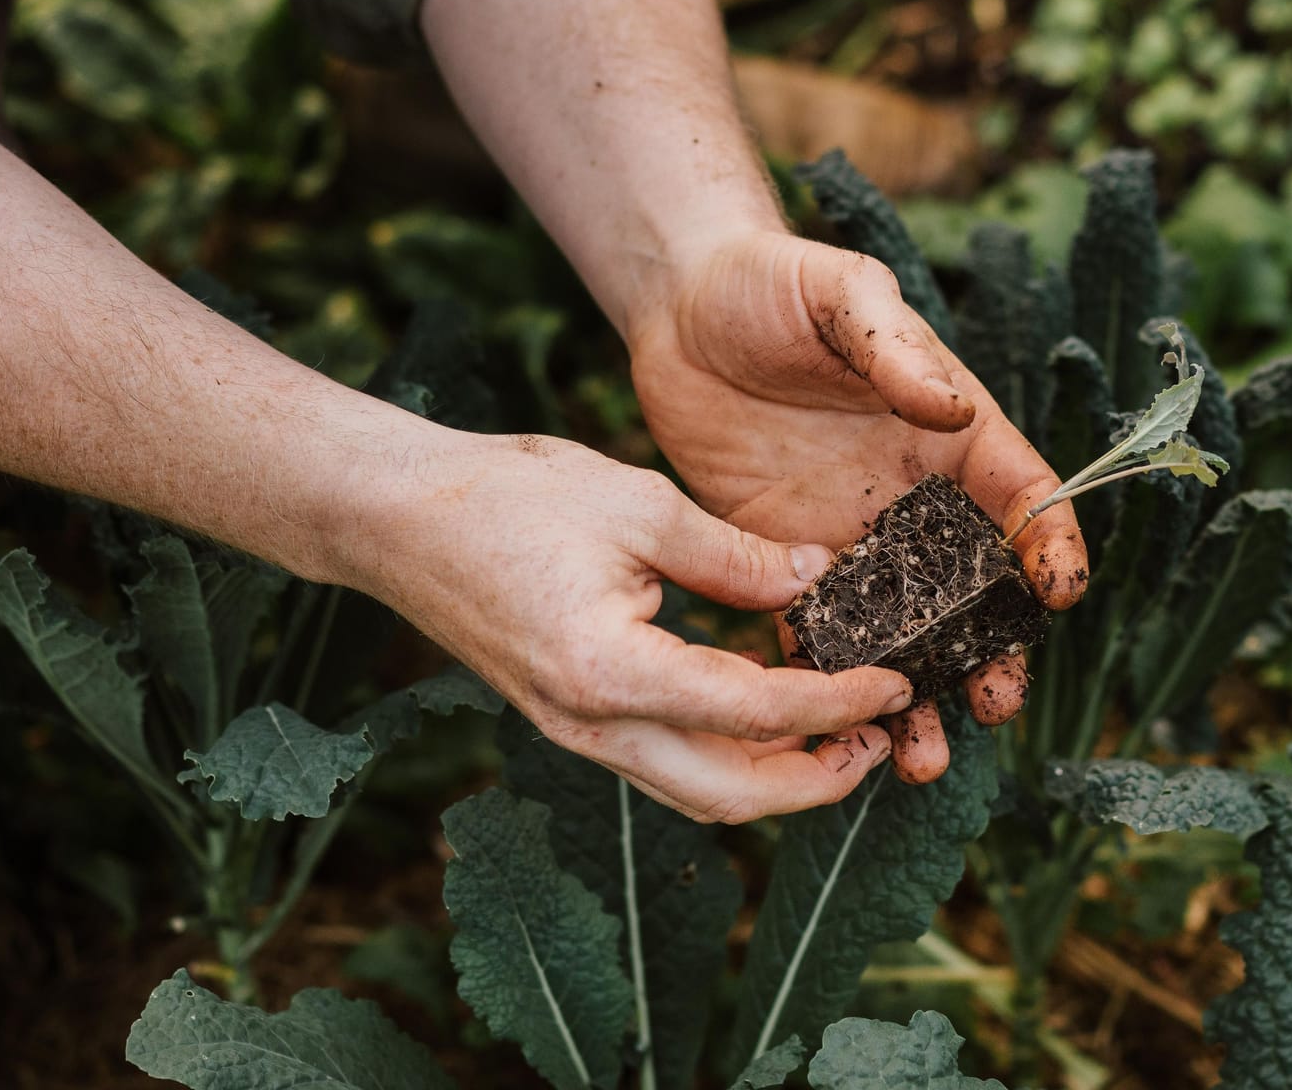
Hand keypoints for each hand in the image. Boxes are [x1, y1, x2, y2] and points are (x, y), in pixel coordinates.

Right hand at [346, 430, 914, 821]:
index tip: (896, 682)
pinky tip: (763, 708)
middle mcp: (590, 725)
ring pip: (695, 792)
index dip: (838, 703)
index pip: (754, 712)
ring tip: (837, 734)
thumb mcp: (635, 503)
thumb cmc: (505, 498)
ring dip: (774, 778)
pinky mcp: (568, 718)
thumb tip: (816, 580)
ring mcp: (574, 731)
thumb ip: (733, 554)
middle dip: (818, 780)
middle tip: (880, 736)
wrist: (395, 517)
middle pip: (730, 794)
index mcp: (611, 671)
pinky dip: (726, 754)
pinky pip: (662, 764)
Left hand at [625, 232, 1089, 782]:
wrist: (680, 310)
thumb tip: (946, 406)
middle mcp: (912, 496)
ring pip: (900, 632)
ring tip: (926, 757)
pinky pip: (814, 634)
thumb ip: (891, 346)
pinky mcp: (781, 561)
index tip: (1060, 593)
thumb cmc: (772, 283)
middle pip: (973, 589)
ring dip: (918, 694)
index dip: (1050, 544)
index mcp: (950, 432)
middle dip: (992, 652)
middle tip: (994, 704)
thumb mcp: (839, 292)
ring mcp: (850, 536)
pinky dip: (830, 685)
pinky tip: (838, 732)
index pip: (1022, 495)